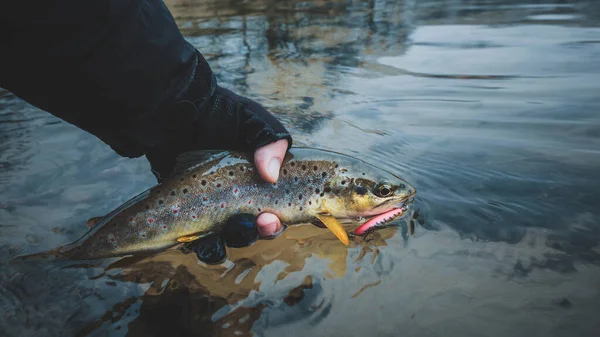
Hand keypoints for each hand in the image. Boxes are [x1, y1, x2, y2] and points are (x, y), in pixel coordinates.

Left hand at [146, 71, 292, 240]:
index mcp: (265, 179)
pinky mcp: (194, 219)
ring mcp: (221, 211)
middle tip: (263, 221)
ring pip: (235, 238)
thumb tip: (271, 175)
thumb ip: (268, 140)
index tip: (278, 217)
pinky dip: (206, 247)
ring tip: (231, 226)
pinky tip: (201, 238)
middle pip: (263, 227)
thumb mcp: (250, 118)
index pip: (285, 206)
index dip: (286, 219)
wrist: (175, 114)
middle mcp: (247, 198)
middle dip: (265, 230)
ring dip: (238, 238)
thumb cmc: (217, 114)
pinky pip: (205, 244)